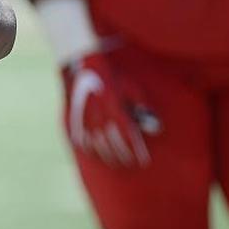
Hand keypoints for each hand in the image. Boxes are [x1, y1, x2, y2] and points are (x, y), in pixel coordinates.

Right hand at [63, 50, 159, 167]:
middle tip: (131, 164)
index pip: (128, 139)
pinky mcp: (71, 120)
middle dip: (123, 157)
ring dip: (107, 157)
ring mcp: (83, 121)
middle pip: (112, 146)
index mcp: (115, 110)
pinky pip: (81, 141)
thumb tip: (156, 129)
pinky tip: (97, 153)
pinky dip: (90, 150)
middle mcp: (98, 118)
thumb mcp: (132, 88)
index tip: (144, 161)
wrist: (80, 65)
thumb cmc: (110, 76)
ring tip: (116, 162)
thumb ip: (143, 108)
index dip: (136, 153)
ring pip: (96, 147)